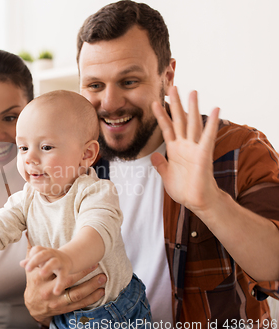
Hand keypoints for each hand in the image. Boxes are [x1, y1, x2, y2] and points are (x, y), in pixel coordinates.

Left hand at [21, 246, 72, 294]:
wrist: (68, 259)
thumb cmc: (50, 260)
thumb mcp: (41, 260)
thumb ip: (31, 261)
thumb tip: (21, 263)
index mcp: (44, 251)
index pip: (36, 250)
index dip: (31, 256)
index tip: (26, 266)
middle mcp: (52, 254)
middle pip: (43, 254)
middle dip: (35, 261)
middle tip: (27, 269)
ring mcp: (59, 261)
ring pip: (53, 262)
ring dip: (47, 267)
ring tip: (41, 274)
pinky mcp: (65, 269)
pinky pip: (63, 276)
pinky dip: (59, 284)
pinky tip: (55, 292)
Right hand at [22, 238, 105, 324]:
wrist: (33, 306)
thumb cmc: (34, 284)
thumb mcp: (30, 269)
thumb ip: (31, 253)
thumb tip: (26, 234)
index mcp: (40, 279)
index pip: (54, 269)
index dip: (67, 263)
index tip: (81, 256)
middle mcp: (48, 291)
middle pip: (68, 281)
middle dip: (83, 273)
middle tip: (95, 265)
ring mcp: (57, 301)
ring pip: (76, 293)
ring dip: (91, 286)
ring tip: (103, 278)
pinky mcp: (65, 308)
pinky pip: (80, 303)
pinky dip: (92, 298)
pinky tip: (101, 291)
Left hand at [151, 86, 220, 214]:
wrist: (198, 201)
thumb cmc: (185, 189)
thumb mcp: (166, 175)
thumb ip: (160, 164)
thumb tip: (154, 156)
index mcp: (175, 149)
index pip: (166, 128)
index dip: (161, 115)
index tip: (154, 102)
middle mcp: (185, 145)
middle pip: (179, 120)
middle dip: (176, 104)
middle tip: (173, 86)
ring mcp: (195, 148)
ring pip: (193, 124)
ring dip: (193, 108)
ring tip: (193, 91)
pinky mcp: (204, 154)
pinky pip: (208, 137)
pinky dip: (211, 124)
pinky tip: (215, 110)